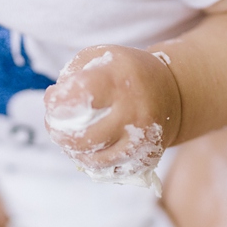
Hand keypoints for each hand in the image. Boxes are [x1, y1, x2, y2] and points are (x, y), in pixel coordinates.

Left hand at [43, 44, 181, 191]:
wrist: (174, 93)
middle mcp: (135, 111)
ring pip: (95, 160)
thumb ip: (73, 73)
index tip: (52, 101)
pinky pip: (109, 170)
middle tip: (53, 126)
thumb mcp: (102, 57)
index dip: (58, 102)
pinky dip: (92, 162)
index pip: (82, 95)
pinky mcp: (146, 158)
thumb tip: (53, 102)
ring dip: (73, 151)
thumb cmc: (126, 73)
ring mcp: (142, 139)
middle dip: (58, 134)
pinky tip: (88, 149)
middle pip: (84, 137)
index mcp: (122, 80)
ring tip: (68, 139)